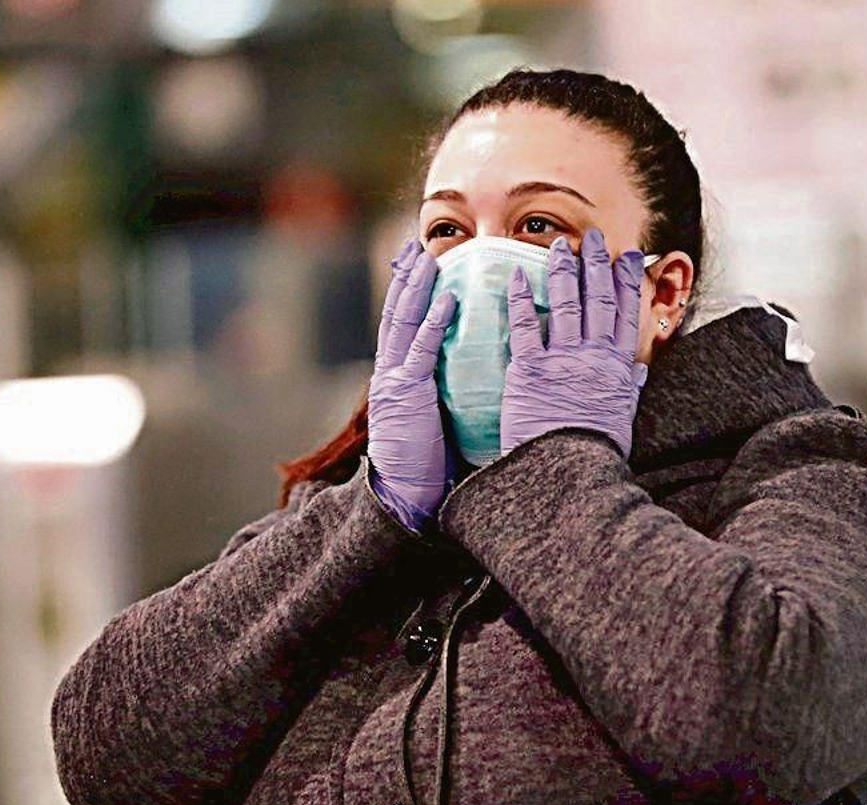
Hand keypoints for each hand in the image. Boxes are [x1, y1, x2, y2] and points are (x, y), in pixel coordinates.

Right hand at [367, 237, 458, 529]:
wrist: (406, 497)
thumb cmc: (429, 465)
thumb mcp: (436, 417)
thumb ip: (446, 389)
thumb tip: (476, 369)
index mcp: (398, 377)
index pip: (403, 324)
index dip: (409, 291)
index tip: (419, 262)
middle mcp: (390, 373)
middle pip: (397, 312)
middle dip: (406, 277)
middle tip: (416, 244)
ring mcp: (395, 381)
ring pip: (403, 322)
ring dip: (417, 287)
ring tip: (428, 257)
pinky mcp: (407, 395)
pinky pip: (420, 352)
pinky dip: (433, 323)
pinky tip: (447, 300)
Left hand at [501, 230, 647, 459]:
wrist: (564, 473)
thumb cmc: (592, 452)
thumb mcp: (621, 418)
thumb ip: (628, 389)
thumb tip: (639, 370)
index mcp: (617, 368)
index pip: (626, 313)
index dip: (628, 281)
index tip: (630, 256)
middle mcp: (593, 357)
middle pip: (598, 300)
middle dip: (597, 264)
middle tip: (594, 239)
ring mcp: (562, 361)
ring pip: (566, 305)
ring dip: (564, 271)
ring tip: (559, 246)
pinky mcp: (529, 371)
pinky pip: (525, 328)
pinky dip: (523, 300)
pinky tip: (520, 276)